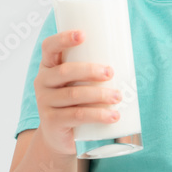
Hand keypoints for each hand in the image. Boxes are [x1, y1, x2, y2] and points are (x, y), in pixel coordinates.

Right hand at [34, 30, 120, 154]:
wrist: (60, 136)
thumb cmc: (76, 102)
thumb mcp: (79, 83)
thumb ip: (94, 70)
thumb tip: (128, 55)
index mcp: (49, 66)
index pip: (49, 47)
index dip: (63, 39)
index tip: (83, 35)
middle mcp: (42, 82)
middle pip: (65, 71)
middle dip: (90, 70)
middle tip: (111, 72)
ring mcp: (45, 102)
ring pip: (73, 95)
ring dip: (99, 94)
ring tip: (118, 96)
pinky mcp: (52, 122)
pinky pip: (77, 116)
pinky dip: (98, 115)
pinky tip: (113, 116)